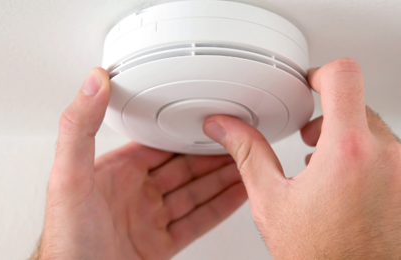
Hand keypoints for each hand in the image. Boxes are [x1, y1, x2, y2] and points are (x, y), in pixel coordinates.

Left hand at [32, 68, 246, 259]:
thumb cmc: (67, 237)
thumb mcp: (70, 175)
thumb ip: (80, 127)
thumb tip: (94, 82)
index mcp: (116, 173)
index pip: (157, 145)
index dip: (183, 133)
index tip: (206, 120)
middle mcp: (134, 194)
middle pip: (182, 168)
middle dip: (211, 155)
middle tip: (237, 141)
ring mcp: (149, 219)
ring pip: (194, 193)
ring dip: (221, 178)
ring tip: (246, 164)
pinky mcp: (160, 243)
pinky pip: (197, 221)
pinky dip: (220, 207)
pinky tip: (237, 194)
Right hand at [203, 58, 400, 258]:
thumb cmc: (319, 256)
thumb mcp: (271, 199)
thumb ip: (248, 152)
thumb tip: (225, 127)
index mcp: (348, 151)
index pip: (344, 77)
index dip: (321, 73)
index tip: (310, 84)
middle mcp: (387, 156)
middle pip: (357, 103)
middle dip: (327, 116)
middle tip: (307, 138)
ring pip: (374, 128)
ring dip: (346, 138)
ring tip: (323, 164)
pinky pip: (389, 152)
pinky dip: (365, 155)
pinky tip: (344, 181)